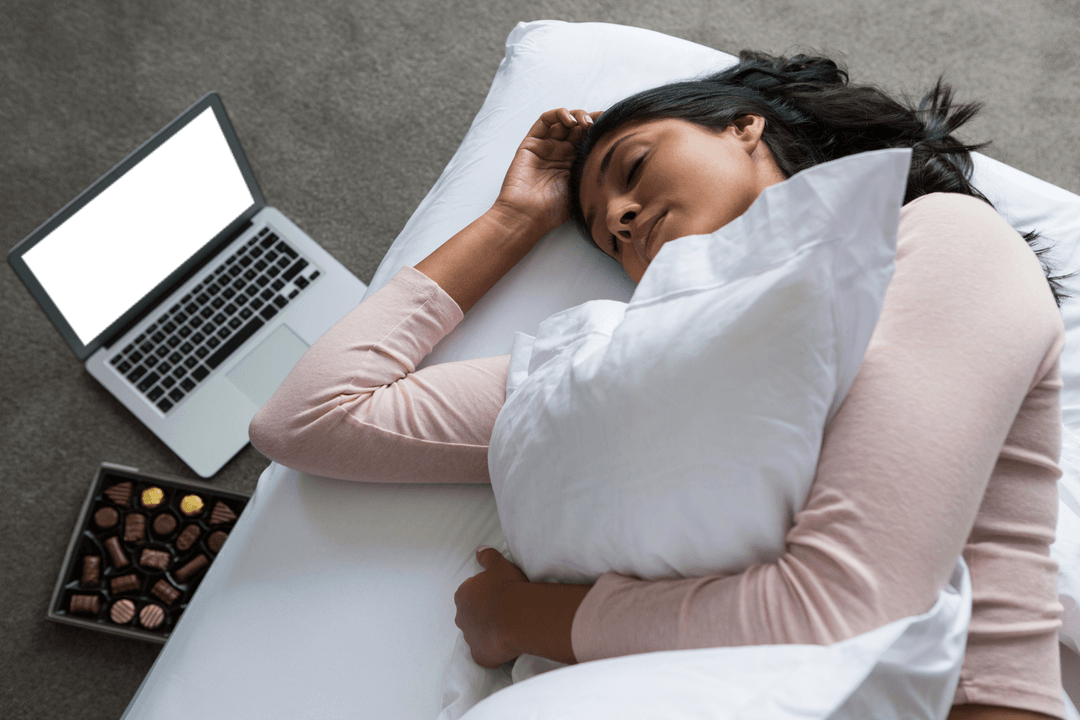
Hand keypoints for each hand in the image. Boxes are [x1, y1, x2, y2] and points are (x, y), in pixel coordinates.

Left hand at [453, 547, 529, 668]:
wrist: (518, 616)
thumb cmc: (507, 588)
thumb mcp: (500, 565)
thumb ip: (487, 556)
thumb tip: (479, 550)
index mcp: (463, 595)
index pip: (470, 595)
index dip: (484, 595)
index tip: (498, 596)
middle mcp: (461, 617)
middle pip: (470, 615)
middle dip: (483, 614)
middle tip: (502, 612)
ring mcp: (469, 638)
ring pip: (476, 635)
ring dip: (487, 632)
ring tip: (506, 629)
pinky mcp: (479, 656)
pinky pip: (484, 654)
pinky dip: (492, 652)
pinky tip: (505, 647)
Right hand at [494, 107, 602, 236]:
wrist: (528, 215)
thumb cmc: (554, 209)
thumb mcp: (582, 187)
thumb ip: (593, 170)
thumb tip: (616, 156)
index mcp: (574, 164)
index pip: (589, 140)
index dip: (601, 131)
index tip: (615, 127)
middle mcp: (561, 153)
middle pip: (578, 128)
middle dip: (592, 121)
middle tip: (602, 123)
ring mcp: (546, 147)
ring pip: (563, 121)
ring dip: (577, 116)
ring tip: (586, 124)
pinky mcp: (531, 143)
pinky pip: (544, 120)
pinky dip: (558, 114)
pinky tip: (571, 121)